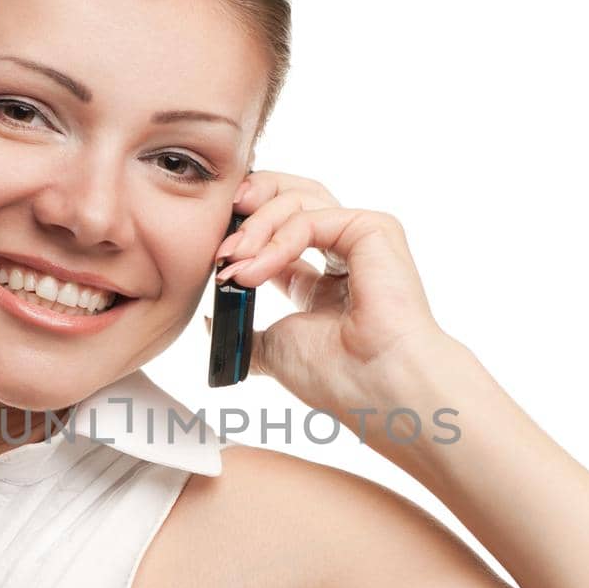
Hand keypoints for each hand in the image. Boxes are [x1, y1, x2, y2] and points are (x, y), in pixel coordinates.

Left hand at [204, 170, 444, 413]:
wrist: (376, 387)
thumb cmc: (338, 377)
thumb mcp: (273, 349)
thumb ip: (246, 331)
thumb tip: (212, 320)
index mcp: (324, 281)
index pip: (278, 232)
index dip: (242, 234)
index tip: (216, 256)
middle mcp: (343, 254)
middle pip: (290, 199)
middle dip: (249, 208)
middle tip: (220, 240)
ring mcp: (361, 238)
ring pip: (298, 200)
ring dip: (255, 228)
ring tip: (233, 264)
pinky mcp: (374, 228)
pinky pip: (310, 217)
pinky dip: (276, 240)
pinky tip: (257, 270)